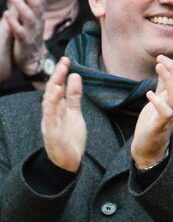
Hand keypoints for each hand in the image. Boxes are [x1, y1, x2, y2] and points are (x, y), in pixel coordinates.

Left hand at [6, 0, 46, 74]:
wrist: (34, 59)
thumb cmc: (30, 36)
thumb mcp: (31, 19)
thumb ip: (28, 4)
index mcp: (39, 16)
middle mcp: (38, 22)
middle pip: (36, 4)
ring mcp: (32, 31)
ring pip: (29, 16)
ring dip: (20, 3)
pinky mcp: (24, 41)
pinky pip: (19, 31)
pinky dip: (13, 22)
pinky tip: (6, 13)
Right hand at [41, 58, 85, 172]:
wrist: (68, 162)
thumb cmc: (70, 136)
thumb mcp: (75, 112)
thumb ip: (74, 96)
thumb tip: (75, 75)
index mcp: (57, 109)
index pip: (57, 87)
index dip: (60, 74)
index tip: (66, 59)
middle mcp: (51, 114)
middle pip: (51, 93)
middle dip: (57, 77)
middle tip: (64, 61)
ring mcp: (50, 124)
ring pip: (48, 105)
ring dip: (53, 92)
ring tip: (58, 78)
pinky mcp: (53, 135)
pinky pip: (51, 120)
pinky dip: (52, 108)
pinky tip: (56, 98)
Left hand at [131, 55, 172, 169]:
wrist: (148, 149)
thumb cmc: (152, 124)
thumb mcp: (157, 101)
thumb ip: (162, 87)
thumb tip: (163, 69)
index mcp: (172, 100)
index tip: (161, 57)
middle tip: (161, 58)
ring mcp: (169, 116)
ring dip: (169, 80)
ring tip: (159, 67)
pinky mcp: (160, 126)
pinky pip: (165, 113)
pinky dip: (159, 102)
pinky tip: (150, 94)